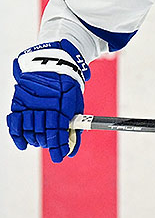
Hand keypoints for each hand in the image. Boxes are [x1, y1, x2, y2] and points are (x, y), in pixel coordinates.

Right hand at [6, 40, 89, 162]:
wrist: (53, 61)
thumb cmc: (68, 85)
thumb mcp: (76, 104)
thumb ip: (74, 125)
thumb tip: (72, 149)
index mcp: (61, 105)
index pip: (57, 132)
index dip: (58, 147)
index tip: (60, 157)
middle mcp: (43, 105)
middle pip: (42, 134)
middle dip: (48, 143)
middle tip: (52, 145)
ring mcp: (29, 103)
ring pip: (29, 130)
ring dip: (35, 139)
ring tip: (40, 140)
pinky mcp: (18, 101)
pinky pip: (15, 122)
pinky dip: (17, 135)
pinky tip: (23, 144)